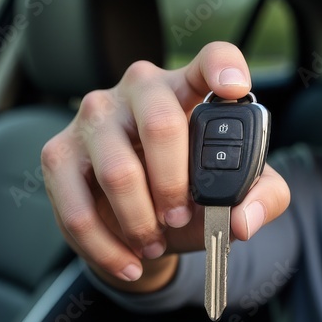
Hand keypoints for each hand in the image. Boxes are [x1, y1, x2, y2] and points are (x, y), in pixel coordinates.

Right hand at [41, 42, 290, 291]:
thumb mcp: (235, 196)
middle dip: (174, 183)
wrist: (139, 223)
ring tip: (154, 243)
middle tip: (179, 218)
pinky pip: (79, 207)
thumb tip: (244, 220)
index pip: (211, 59)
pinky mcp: (59, 152)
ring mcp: (94, 116)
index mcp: (189, 88)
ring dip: (140, 221)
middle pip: (161, 124)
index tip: (235, 88)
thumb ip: (261, 200)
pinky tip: (128, 262)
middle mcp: (139, 89)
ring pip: (118, 172)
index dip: (223, 67)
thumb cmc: (191, 193)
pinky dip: (106, 246)